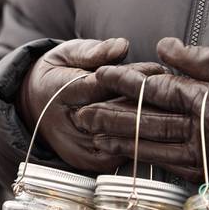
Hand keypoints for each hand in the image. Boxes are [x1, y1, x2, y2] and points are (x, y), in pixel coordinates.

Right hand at [20, 38, 166, 172]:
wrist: (35, 109)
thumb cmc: (58, 75)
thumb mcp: (68, 53)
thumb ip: (94, 50)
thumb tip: (122, 46)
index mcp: (60, 93)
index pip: (100, 86)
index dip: (131, 78)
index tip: (158, 70)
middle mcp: (69, 125)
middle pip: (114, 114)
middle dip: (145, 102)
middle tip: (173, 90)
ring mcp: (79, 148)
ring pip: (121, 137)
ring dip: (146, 123)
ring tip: (171, 108)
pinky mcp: (89, 163)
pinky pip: (122, 154)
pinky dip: (139, 141)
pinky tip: (158, 128)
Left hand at [76, 37, 208, 183]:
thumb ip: (198, 58)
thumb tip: (161, 48)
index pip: (159, 91)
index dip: (128, 82)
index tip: (102, 75)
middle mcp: (204, 134)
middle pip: (149, 124)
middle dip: (113, 117)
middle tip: (83, 113)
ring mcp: (208, 157)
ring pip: (156, 149)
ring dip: (123, 143)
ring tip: (95, 138)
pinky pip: (174, 168)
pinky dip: (149, 162)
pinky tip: (128, 158)